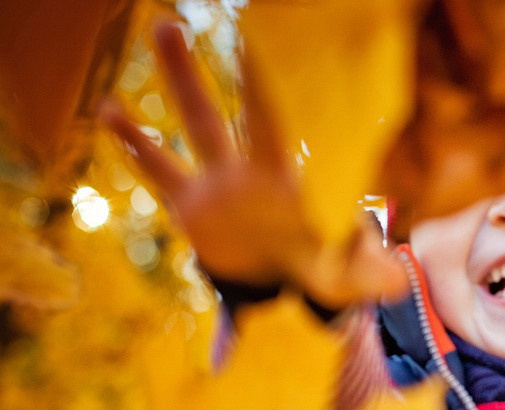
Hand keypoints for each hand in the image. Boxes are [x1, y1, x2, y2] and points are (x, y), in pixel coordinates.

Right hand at [101, 23, 407, 307]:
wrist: (280, 288)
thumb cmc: (322, 270)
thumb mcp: (345, 277)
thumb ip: (366, 274)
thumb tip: (396, 282)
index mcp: (297, 185)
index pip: (305, 142)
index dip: (306, 113)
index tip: (304, 67)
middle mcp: (258, 172)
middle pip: (256, 114)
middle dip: (253, 73)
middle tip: (252, 23)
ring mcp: (221, 182)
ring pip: (201, 123)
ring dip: (183, 79)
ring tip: (165, 26)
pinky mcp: (191, 204)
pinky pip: (158, 169)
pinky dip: (134, 144)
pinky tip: (109, 110)